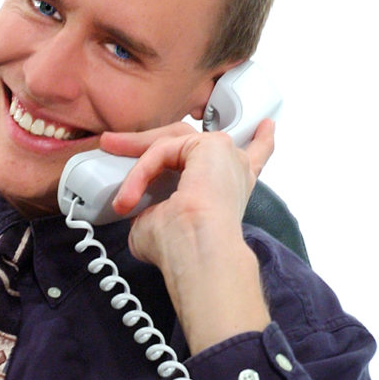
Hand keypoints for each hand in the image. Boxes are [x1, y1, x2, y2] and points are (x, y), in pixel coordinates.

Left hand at [99, 118, 275, 352]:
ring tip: (112, 164)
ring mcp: (225, 155)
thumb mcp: (160, 224)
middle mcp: (234, 169)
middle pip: (187, 141)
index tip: (266, 128)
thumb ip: (153, 208)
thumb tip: (134, 208)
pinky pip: (163, 148)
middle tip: (114, 143)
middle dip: (146, 144)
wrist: (196, 251)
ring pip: (171, 142)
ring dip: (137, 158)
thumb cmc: (183, 250)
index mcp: (231, 189)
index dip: (260, 142)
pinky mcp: (211, 146)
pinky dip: (142, 170)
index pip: (251, 158)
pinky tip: (130, 194)